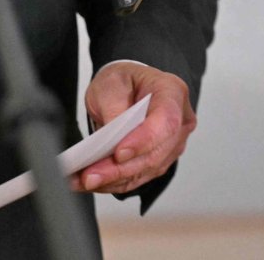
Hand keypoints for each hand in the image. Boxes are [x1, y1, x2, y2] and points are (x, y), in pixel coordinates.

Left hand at [72, 62, 195, 195]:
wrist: (126, 88)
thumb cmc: (123, 81)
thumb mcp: (111, 82)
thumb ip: (113, 107)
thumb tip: (111, 139)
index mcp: (172, 92)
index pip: (165, 121)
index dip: (144, 141)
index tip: (118, 153)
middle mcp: (180, 121)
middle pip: (154, 153)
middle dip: (120, 168)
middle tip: (90, 175)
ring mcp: (172, 144)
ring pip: (146, 170)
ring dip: (114, 180)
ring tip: (84, 181)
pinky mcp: (159, 161)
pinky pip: (138, 176)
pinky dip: (114, 182)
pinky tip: (93, 182)